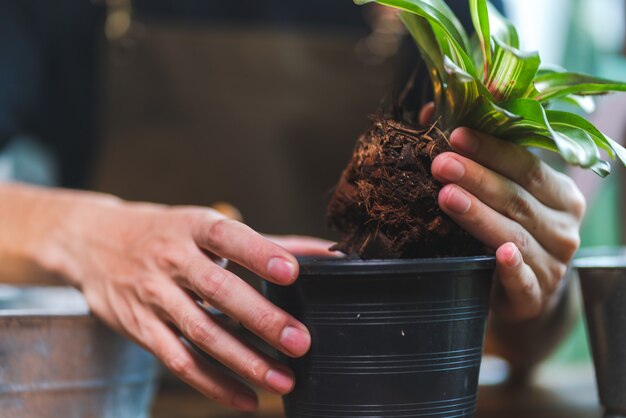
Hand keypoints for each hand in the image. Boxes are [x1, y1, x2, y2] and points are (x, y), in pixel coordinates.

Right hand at [49, 199, 333, 410]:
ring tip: (282, 378)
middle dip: (261, 318)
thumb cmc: (164, 233)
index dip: (259, 254)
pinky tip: (246, 398)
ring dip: (244, 360)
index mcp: (193, 227)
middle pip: (218, 291)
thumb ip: (265, 242)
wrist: (93, 243)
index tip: (293, 272)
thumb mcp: (205, 225)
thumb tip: (324, 251)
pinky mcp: (141, 328)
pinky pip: (179, 361)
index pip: (228, 238)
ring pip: (201, 332)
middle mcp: (171, 259)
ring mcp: (153, 295)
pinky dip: (213, 384)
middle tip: (299, 341)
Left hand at [421, 105, 584, 321]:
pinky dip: (513, 267)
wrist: (523, 293)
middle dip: (477, 178)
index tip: (455, 135)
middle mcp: (563, 227)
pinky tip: (499, 254)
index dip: (491, 149)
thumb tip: (432, 110)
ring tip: (446, 197)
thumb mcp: (502, 194)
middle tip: (440, 164)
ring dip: (480, 215)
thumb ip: (477, 156)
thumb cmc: (509, 231)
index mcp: (559, 194)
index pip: (527, 165)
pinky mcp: (536, 295)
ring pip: (515, 234)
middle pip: (518, 197)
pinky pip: (524, 280)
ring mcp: (553, 263)